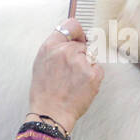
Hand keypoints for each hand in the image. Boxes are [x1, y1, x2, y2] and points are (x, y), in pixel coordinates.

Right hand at [27, 17, 103, 135]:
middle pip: (83, 44)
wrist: (50, 113)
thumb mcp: (41, 63)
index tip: (80, 37)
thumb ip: (54, 48)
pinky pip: (98, 69)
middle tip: (71, 72)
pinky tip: (81, 86)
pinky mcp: (92, 74)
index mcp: (50, 47)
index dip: (77, 31)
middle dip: (80, 55)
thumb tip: (69, 38)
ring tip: (74, 81)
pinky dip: (94, 77)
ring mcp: (80, 62)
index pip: (70, 25)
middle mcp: (65, 52)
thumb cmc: (45, 92)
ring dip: (86, 67)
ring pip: (91, 57)